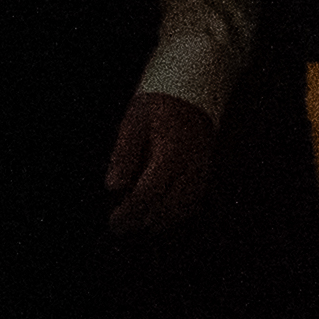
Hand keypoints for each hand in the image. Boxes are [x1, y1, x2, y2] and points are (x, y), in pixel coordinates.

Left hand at [103, 88, 218, 235]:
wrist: (191, 91)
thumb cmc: (158, 105)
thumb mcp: (133, 122)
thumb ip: (123, 155)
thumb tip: (113, 186)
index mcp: (170, 153)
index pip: (149, 192)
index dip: (131, 211)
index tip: (115, 221)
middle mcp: (190, 167)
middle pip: (167, 206)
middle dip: (142, 220)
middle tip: (120, 227)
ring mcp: (201, 172)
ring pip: (183, 208)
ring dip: (159, 221)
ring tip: (137, 225)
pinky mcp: (205, 173)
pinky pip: (194, 202)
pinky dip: (176, 214)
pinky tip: (160, 216)